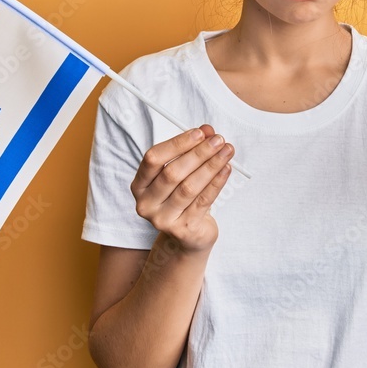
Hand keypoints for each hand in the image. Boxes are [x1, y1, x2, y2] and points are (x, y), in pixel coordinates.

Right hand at [130, 124, 234, 253]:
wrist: (188, 235)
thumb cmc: (181, 197)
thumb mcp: (181, 173)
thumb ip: (190, 150)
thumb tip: (208, 131)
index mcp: (139, 185)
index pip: (153, 158)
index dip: (177, 144)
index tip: (199, 133)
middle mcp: (146, 203)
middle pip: (172, 173)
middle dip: (198, 154)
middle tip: (218, 140)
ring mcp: (163, 219)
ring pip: (189, 188)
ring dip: (210, 166)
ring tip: (226, 151)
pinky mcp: (183, 229)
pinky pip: (203, 201)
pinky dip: (216, 183)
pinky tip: (226, 169)